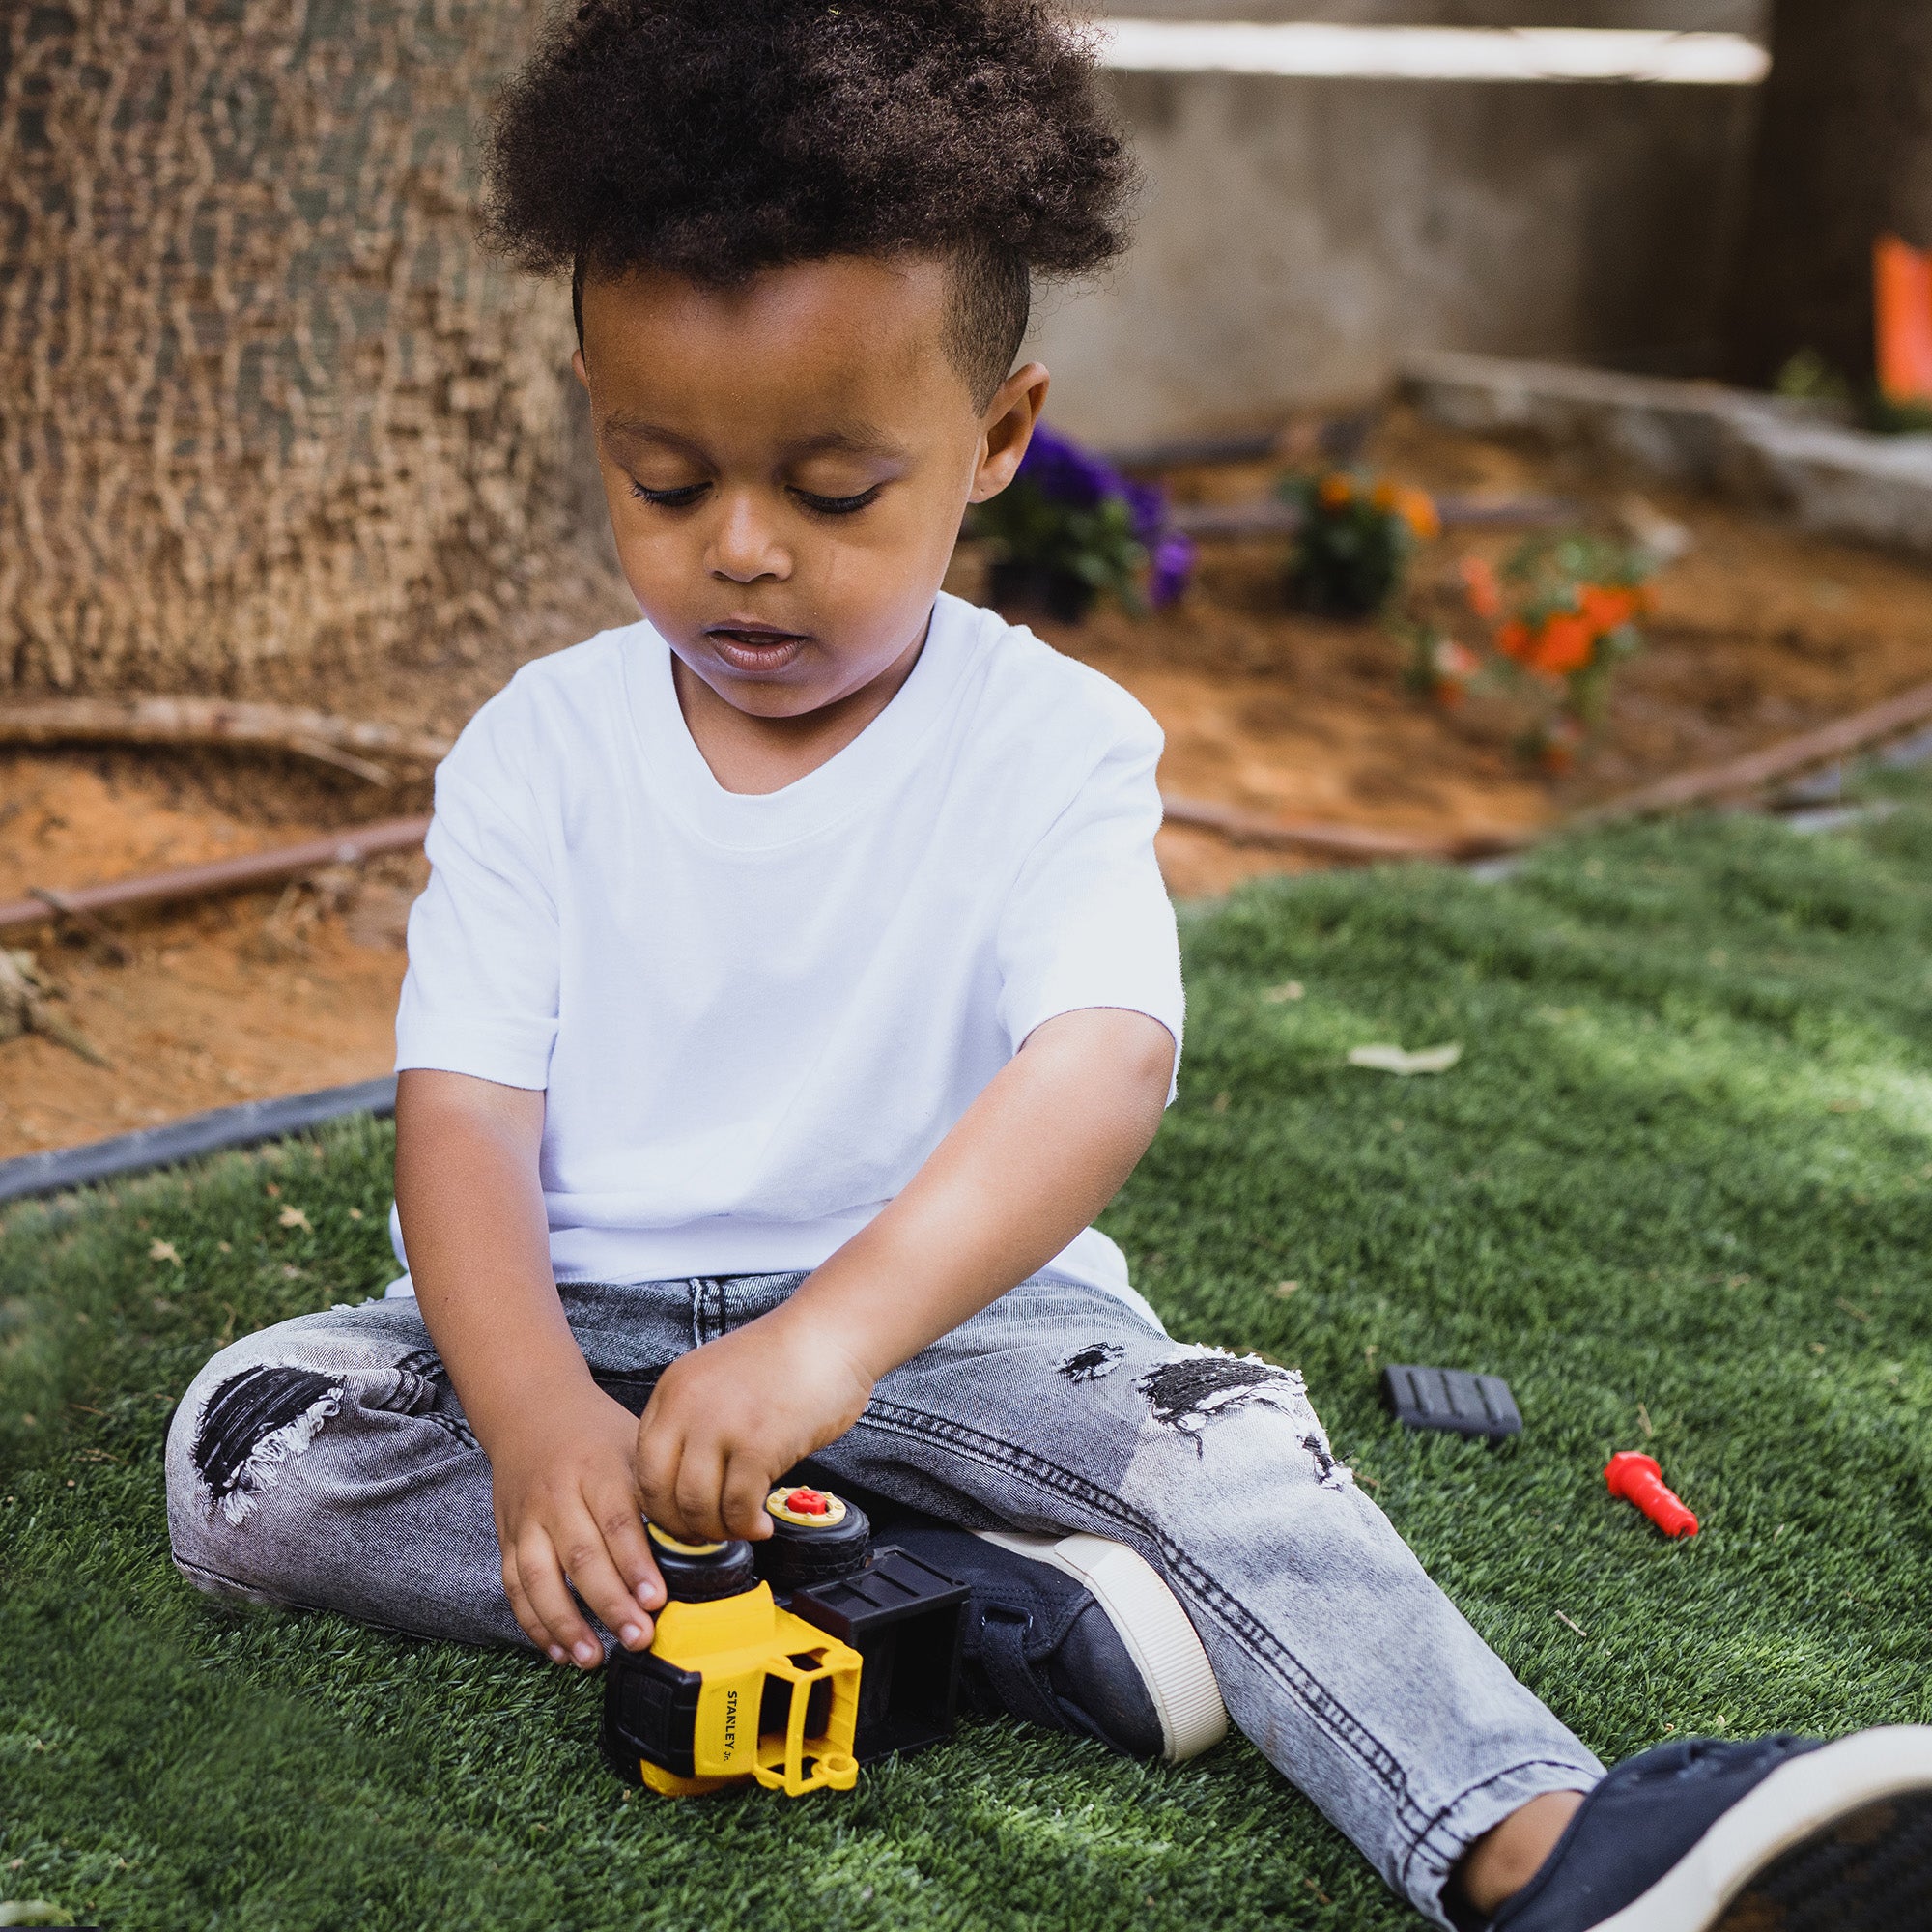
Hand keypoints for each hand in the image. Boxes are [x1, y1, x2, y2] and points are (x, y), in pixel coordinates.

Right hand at [484, 1378, 664, 1668]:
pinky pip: (515, 1586)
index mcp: (597, 1469)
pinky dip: (534, 1622)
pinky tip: (558, 1649)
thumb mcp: (634, 1445)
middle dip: (609, 1604)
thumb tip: (706, 1535)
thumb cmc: (597, 1434)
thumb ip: (659, 1490)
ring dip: (566, 1624)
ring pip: (540, 1578)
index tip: (656, 1601)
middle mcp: (559, 1495)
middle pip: (581, 1556)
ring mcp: (528, 1519)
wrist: (532, 1411)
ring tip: (592, 1658)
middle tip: (638, 1639)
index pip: (618, 1522)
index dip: (636, 1565)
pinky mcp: (508, 1537)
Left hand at [635, 1308, 875, 1543]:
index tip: (681, 1518)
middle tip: (706, 1536)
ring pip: (696, 1506)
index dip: (659, 1502)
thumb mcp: (716, 1379)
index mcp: (673, 1391)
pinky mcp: (758, 1445)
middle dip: (681, 1526)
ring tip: (740, 1528)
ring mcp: (721, 1426)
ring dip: (717, 1530)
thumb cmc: (785, 1358)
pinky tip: (761, 1524)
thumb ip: (695, 1422)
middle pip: (660, 1491)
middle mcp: (687, 1407)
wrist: (830, 1333)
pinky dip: (748, 1526)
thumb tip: (688, 1483)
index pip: (643, 1464)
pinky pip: (738, 1506)